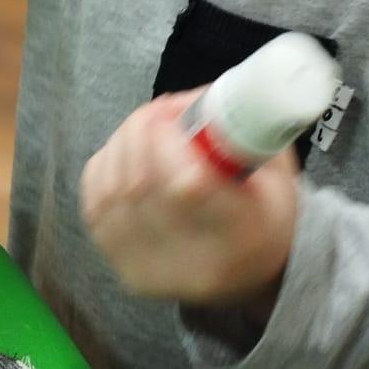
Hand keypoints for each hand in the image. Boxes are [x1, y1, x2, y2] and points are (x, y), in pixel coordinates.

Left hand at [79, 91, 299, 304]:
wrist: (249, 269)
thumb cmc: (264, 207)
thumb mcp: (274, 162)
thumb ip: (240, 124)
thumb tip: (197, 99)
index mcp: (242, 235)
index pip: (187, 185)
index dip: (168, 137)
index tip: (175, 110)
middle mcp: (192, 264)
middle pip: (139, 183)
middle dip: (141, 129)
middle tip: (161, 111)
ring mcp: (150, 270)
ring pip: (111, 187)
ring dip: (123, 142)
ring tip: (149, 130)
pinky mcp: (123, 267)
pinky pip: (94, 197)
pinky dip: (107, 165)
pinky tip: (129, 156)